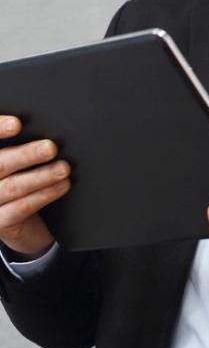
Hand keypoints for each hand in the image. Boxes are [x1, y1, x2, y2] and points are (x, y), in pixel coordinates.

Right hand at [0, 115, 69, 257]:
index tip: (17, 124)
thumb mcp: (17, 161)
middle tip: (50, 148)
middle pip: (0, 164)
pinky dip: (44, 194)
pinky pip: (21, 207)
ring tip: (63, 168)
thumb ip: (20, 145)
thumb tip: (48, 126)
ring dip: (42, 176)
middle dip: (26, 154)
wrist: (19, 223)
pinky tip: (62, 185)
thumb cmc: (18, 181)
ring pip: (13, 186)